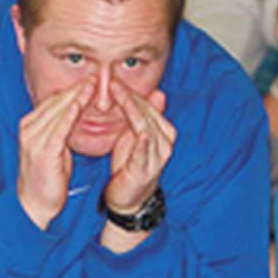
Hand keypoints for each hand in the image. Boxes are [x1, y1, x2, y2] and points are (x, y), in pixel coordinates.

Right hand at [17, 83, 86, 228]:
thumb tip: (76, 113)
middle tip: (97, 76)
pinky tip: (79, 104)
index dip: (73, 90)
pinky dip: (69, 114)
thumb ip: (62, 130)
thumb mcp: (55, 148)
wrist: (35, 204)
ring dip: (77, 97)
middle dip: (77, 89)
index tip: (92, 80)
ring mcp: (33, 139)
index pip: (54, 101)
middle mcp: (29, 128)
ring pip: (58, 111)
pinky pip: (58, 128)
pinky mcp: (42, 151)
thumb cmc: (49, 178)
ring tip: (94, 85)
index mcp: (31, 125)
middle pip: (56, 101)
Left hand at [103, 86, 175, 216]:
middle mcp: (165, 142)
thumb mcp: (135, 136)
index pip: (148, 105)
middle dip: (129, 97)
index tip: (113, 80)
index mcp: (164, 131)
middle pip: (147, 113)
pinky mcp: (146, 170)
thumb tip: (159, 93)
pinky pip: (144, 153)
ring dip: (130, 110)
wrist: (129, 197)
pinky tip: (140, 133)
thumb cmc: (130, 164)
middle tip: (111, 83)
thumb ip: (143, 115)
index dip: (131, 92)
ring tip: (116, 95)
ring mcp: (158, 156)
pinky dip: (142, 142)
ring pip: (145, 127)